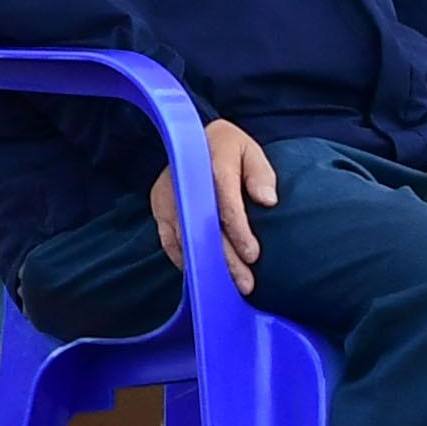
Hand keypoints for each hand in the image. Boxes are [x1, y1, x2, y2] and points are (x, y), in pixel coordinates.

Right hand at [150, 117, 276, 292]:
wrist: (190, 138)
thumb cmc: (227, 148)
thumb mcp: (250, 150)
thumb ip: (261, 173)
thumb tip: (268, 200)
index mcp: (212, 163)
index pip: (225, 203)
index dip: (239, 231)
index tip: (253, 255)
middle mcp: (185, 182)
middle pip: (204, 227)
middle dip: (226, 259)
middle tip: (245, 284)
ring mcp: (168, 196)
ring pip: (185, 238)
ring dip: (206, 265)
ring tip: (227, 287)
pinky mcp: (158, 208)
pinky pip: (169, 240)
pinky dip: (184, 259)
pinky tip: (202, 274)